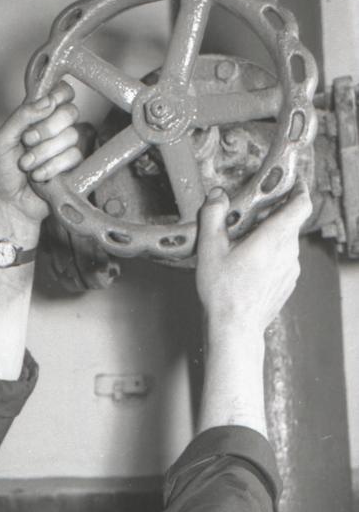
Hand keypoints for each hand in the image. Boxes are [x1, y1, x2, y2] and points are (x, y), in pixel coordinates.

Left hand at [0, 81, 81, 227]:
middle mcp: (55, 129)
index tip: (47, 105)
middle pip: (70, 112)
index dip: (60, 95)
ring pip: (71, 136)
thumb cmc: (2, 172)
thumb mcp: (2, 139)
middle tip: (27, 142)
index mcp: (38, 116)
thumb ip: (21, 116)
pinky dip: (51, 168)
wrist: (9, 204)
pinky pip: (73, 158)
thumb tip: (46, 101)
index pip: (62, 93)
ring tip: (26, 165)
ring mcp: (66, 148)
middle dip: (46, 129)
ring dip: (43, 153)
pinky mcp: (73, 168)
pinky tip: (38, 176)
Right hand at [195, 180, 311, 339]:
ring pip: (285, 242)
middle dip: (272, 215)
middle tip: (250, 216)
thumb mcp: (209, 249)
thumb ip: (213, 216)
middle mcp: (289, 251)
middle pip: (289, 222)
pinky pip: (282, 261)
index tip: (291, 182)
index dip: (299, 189)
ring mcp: (291, 269)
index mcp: (274, 237)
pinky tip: (248, 266)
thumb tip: (217, 196)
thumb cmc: (223, 292)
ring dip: (270, 238)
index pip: (301, 203)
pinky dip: (270, 257)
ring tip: (244, 245)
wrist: (234, 329)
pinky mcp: (287, 283)